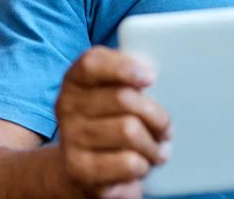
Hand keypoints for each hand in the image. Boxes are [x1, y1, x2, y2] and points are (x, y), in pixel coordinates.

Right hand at [56, 46, 172, 198]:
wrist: (81, 169)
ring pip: (129, 131)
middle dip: (156, 116)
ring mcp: (71, 139)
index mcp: (75, 80)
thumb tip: (151, 73)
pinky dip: (143, 165)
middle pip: (124, 99)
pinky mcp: (80, 170)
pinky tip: (141, 166)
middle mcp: (67, 106)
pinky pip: (128, 162)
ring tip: (157, 151)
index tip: (151, 77)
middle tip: (166, 130)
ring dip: (153, 145)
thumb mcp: (113, 93)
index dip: (124, 67)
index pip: (93, 63)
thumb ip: (130, 77)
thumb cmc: (108, 122)